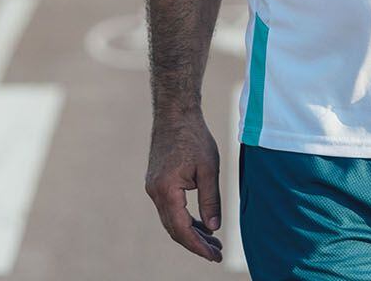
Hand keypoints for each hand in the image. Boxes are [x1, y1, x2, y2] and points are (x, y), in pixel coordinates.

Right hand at [144, 112, 224, 262]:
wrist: (175, 114)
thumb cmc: (194, 137)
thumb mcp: (209, 169)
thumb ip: (210, 200)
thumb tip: (214, 228)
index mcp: (166, 190)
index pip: (181, 229)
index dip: (198, 246)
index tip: (214, 256)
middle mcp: (155, 192)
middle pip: (174, 229)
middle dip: (196, 244)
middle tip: (217, 253)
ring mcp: (153, 187)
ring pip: (171, 220)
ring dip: (191, 233)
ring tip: (213, 242)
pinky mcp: (157, 182)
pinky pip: (170, 208)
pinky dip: (184, 219)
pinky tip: (201, 225)